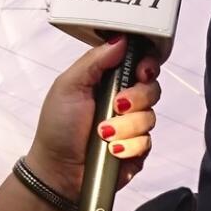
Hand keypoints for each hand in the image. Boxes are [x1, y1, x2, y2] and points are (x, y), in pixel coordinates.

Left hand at [26, 37, 160, 197]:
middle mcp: (124, 101)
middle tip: (116, 105)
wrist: (58, 170)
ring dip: (125, 127)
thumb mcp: (69, 85)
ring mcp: (132, 126)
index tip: (141, 72)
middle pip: (152, 88)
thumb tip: (121, 39)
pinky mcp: (137, 149)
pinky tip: (112, 151)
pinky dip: (129, 147)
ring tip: (103, 135)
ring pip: (150, 118)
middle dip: (136, 98)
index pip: (140, 63)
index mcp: (109, 80)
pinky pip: (147, 143)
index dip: (146, 65)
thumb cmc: (58, 127)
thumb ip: (95, 60)